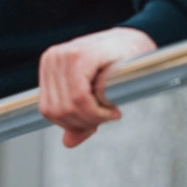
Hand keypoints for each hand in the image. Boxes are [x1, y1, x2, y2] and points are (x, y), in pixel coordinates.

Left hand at [38, 27, 156, 147]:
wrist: (136, 43)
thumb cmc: (115, 65)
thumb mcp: (92, 93)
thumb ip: (79, 116)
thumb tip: (67, 142)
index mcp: (49, 65)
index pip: (49, 110)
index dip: (72, 124)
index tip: (94, 122)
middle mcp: (52, 58)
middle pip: (59, 111)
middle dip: (85, 122)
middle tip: (106, 117)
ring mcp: (64, 55)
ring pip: (69, 107)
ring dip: (93, 117)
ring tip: (110, 111)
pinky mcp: (80, 56)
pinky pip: (80, 99)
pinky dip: (97, 111)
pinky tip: (112, 108)